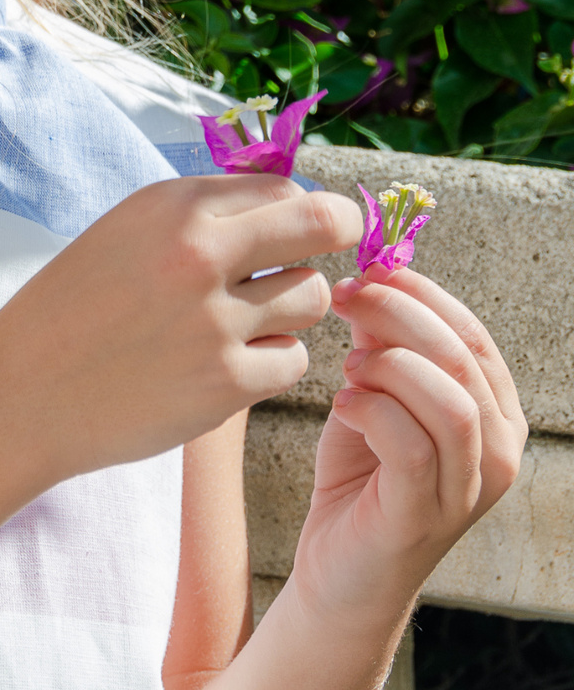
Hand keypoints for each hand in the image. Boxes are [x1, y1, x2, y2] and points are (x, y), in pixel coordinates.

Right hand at [0, 174, 361, 483]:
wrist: (24, 389)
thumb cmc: (78, 303)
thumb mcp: (130, 228)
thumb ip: (205, 212)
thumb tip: (290, 199)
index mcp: (173, 206)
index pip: (283, 187)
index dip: (300, 207)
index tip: (301, 227)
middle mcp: (199, 253)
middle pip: (322, 225)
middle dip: (336, 236)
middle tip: (327, 253)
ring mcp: (215, 322)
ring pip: (312, 297)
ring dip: (290, 308)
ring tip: (242, 320)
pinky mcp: (225, 385)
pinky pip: (292, 361)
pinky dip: (269, 363)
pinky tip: (225, 364)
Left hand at [289, 267, 526, 622]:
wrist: (338, 568)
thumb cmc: (360, 475)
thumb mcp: (374, 393)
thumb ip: (382, 345)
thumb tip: (372, 280)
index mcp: (495, 415)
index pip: (472, 334)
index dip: (420, 293)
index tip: (369, 267)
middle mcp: (498, 452)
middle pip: (461, 357)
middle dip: (397, 313)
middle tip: (346, 295)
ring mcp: (467, 489)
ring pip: (448, 399)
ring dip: (388, 365)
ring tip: (348, 368)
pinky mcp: (424, 515)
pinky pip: (411, 444)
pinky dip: (371, 409)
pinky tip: (341, 404)